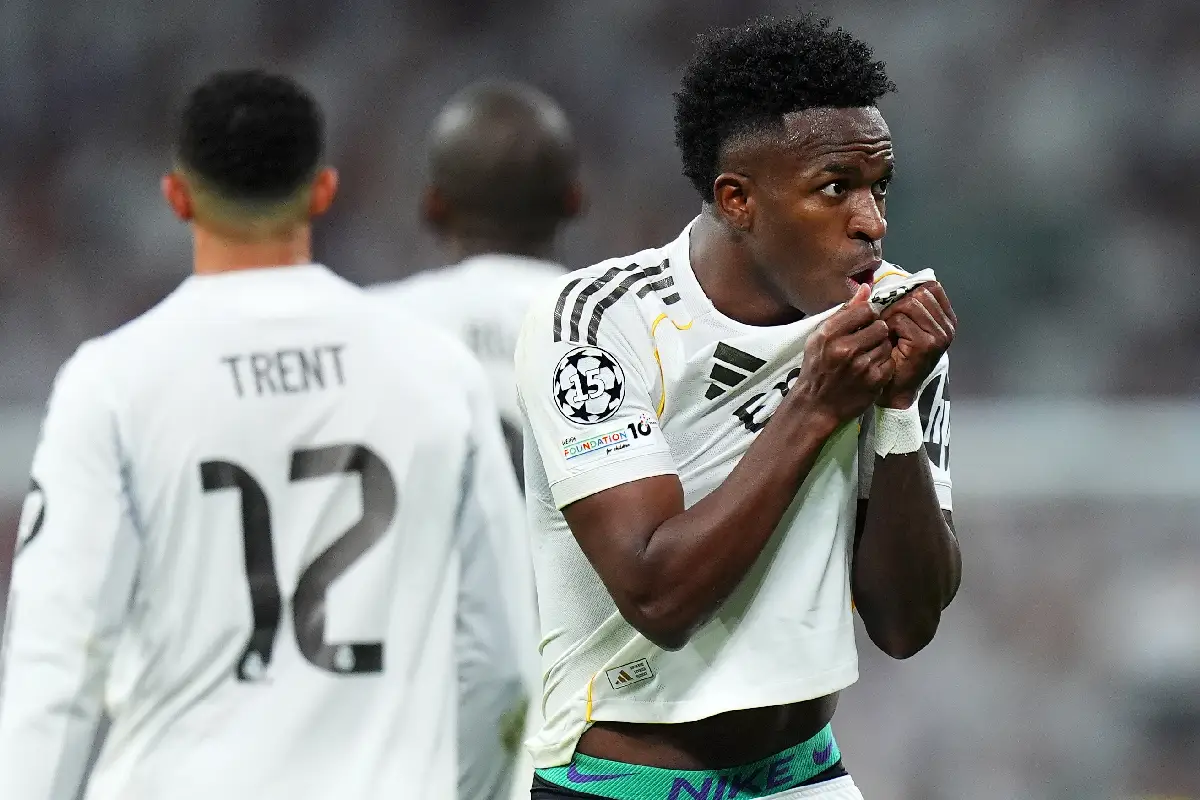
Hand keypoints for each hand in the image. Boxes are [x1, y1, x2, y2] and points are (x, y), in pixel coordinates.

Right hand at [790, 283, 893, 429]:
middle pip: (880, 326)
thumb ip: (844, 313)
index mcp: (829, 334)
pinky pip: (889, 361)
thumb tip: (866, 288)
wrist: (816, 406)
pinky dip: (883, 364)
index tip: (862, 324)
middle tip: (867, 341)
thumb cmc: (817, 368)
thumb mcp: (819, 338)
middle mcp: (845, 349)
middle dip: (876, 331)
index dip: (867, 315)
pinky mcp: (874, 381)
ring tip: (867, 356)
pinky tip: (870, 368)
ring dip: (880, 348)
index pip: (865, 309)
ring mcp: (862, 366)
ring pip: (886, 343)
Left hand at [877, 282, 956, 408]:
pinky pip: (899, 320)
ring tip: (887, 332)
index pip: (931, 287)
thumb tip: (894, 280)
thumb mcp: (907, 326)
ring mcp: (940, 335)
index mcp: (946, 319)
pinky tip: (887, 342)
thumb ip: (908, 304)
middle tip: (887, 321)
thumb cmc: (896, 357)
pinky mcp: (927, 344)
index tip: (895, 305)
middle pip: (919, 293)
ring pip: (908, 304)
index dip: (909, 291)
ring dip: (890, 315)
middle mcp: (948, 326)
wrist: (895, 391)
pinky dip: (887, 327)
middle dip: (897, 304)